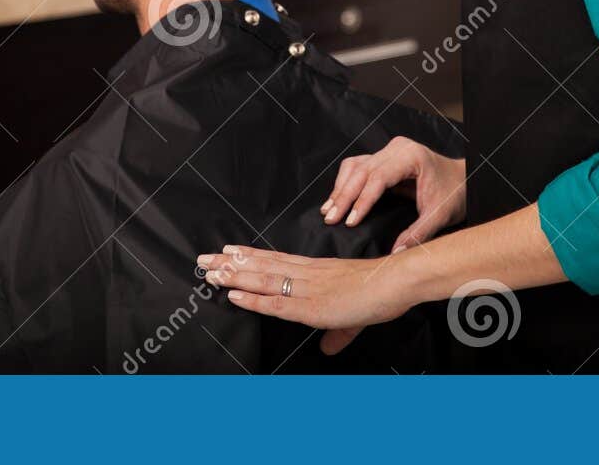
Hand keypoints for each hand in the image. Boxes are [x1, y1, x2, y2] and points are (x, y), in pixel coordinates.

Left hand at [195, 245, 416, 354]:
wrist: (395, 281)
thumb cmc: (379, 291)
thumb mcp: (352, 316)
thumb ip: (337, 334)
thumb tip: (328, 349)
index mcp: (314, 271)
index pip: (274, 260)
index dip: (249, 256)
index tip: (227, 250)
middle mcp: (305, 274)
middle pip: (260, 266)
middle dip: (230, 263)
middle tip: (203, 258)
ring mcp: (306, 288)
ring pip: (262, 280)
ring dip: (233, 276)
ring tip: (210, 272)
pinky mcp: (311, 306)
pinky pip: (275, 303)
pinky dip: (253, 299)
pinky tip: (234, 295)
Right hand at [322, 136, 466, 251]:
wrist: (464, 180)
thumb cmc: (455, 194)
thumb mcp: (440, 215)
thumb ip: (419, 233)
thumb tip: (395, 253)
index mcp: (412, 156)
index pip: (378, 177)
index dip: (362, 200)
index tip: (350, 221)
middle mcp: (397, 149)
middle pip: (362, 170)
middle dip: (344, 196)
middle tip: (331, 218)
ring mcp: (389, 151)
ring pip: (355, 166)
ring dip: (340, 189)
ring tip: (329, 211)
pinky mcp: (384, 158)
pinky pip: (359, 166)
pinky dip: (345, 182)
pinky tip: (337, 200)